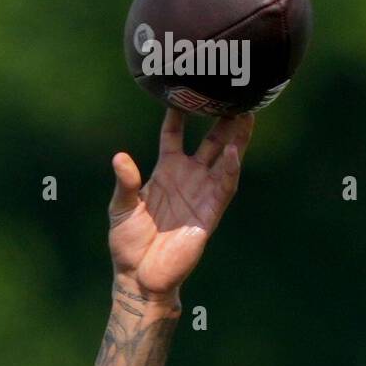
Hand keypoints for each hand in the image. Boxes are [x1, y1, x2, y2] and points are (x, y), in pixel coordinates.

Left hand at [109, 108, 253, 301]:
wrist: (138, 277)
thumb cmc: (128, 244)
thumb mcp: (120, 208)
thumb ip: (124, 182)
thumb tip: (119, 158)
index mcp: (165, 172)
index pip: (173, 135)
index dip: (178, 114)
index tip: (182, 88)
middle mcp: (187, 178)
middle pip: (210, 141)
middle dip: (222, 119)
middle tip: (232, 93)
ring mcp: (200, 194)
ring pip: (224, 160)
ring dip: (235, 139)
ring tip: (246, 113)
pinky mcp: (208, 214)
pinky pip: (223, 187)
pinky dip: (229, 170)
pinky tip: (232, 152)